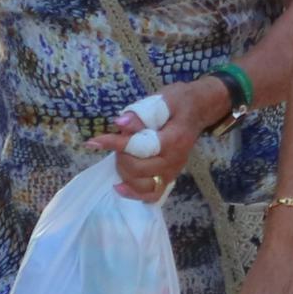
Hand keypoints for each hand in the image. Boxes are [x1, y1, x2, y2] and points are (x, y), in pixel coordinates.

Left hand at [87, 76, 223, 203]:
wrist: (199, 110)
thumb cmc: (179, 102)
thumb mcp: (163, 99)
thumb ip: (142, 112)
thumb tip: (119, 124)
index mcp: (174, 139)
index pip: (142, 147)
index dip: (116, 144)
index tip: (93, 141)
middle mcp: (174, 159)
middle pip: (139, 169)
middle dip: (121, 156)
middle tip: (120, 141)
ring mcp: (173, 171)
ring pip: (142, 185)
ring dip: (124, 172)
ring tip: (123, 156)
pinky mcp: (169, 177)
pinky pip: (152, 195)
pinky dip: (134, 193)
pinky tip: (120, 186)